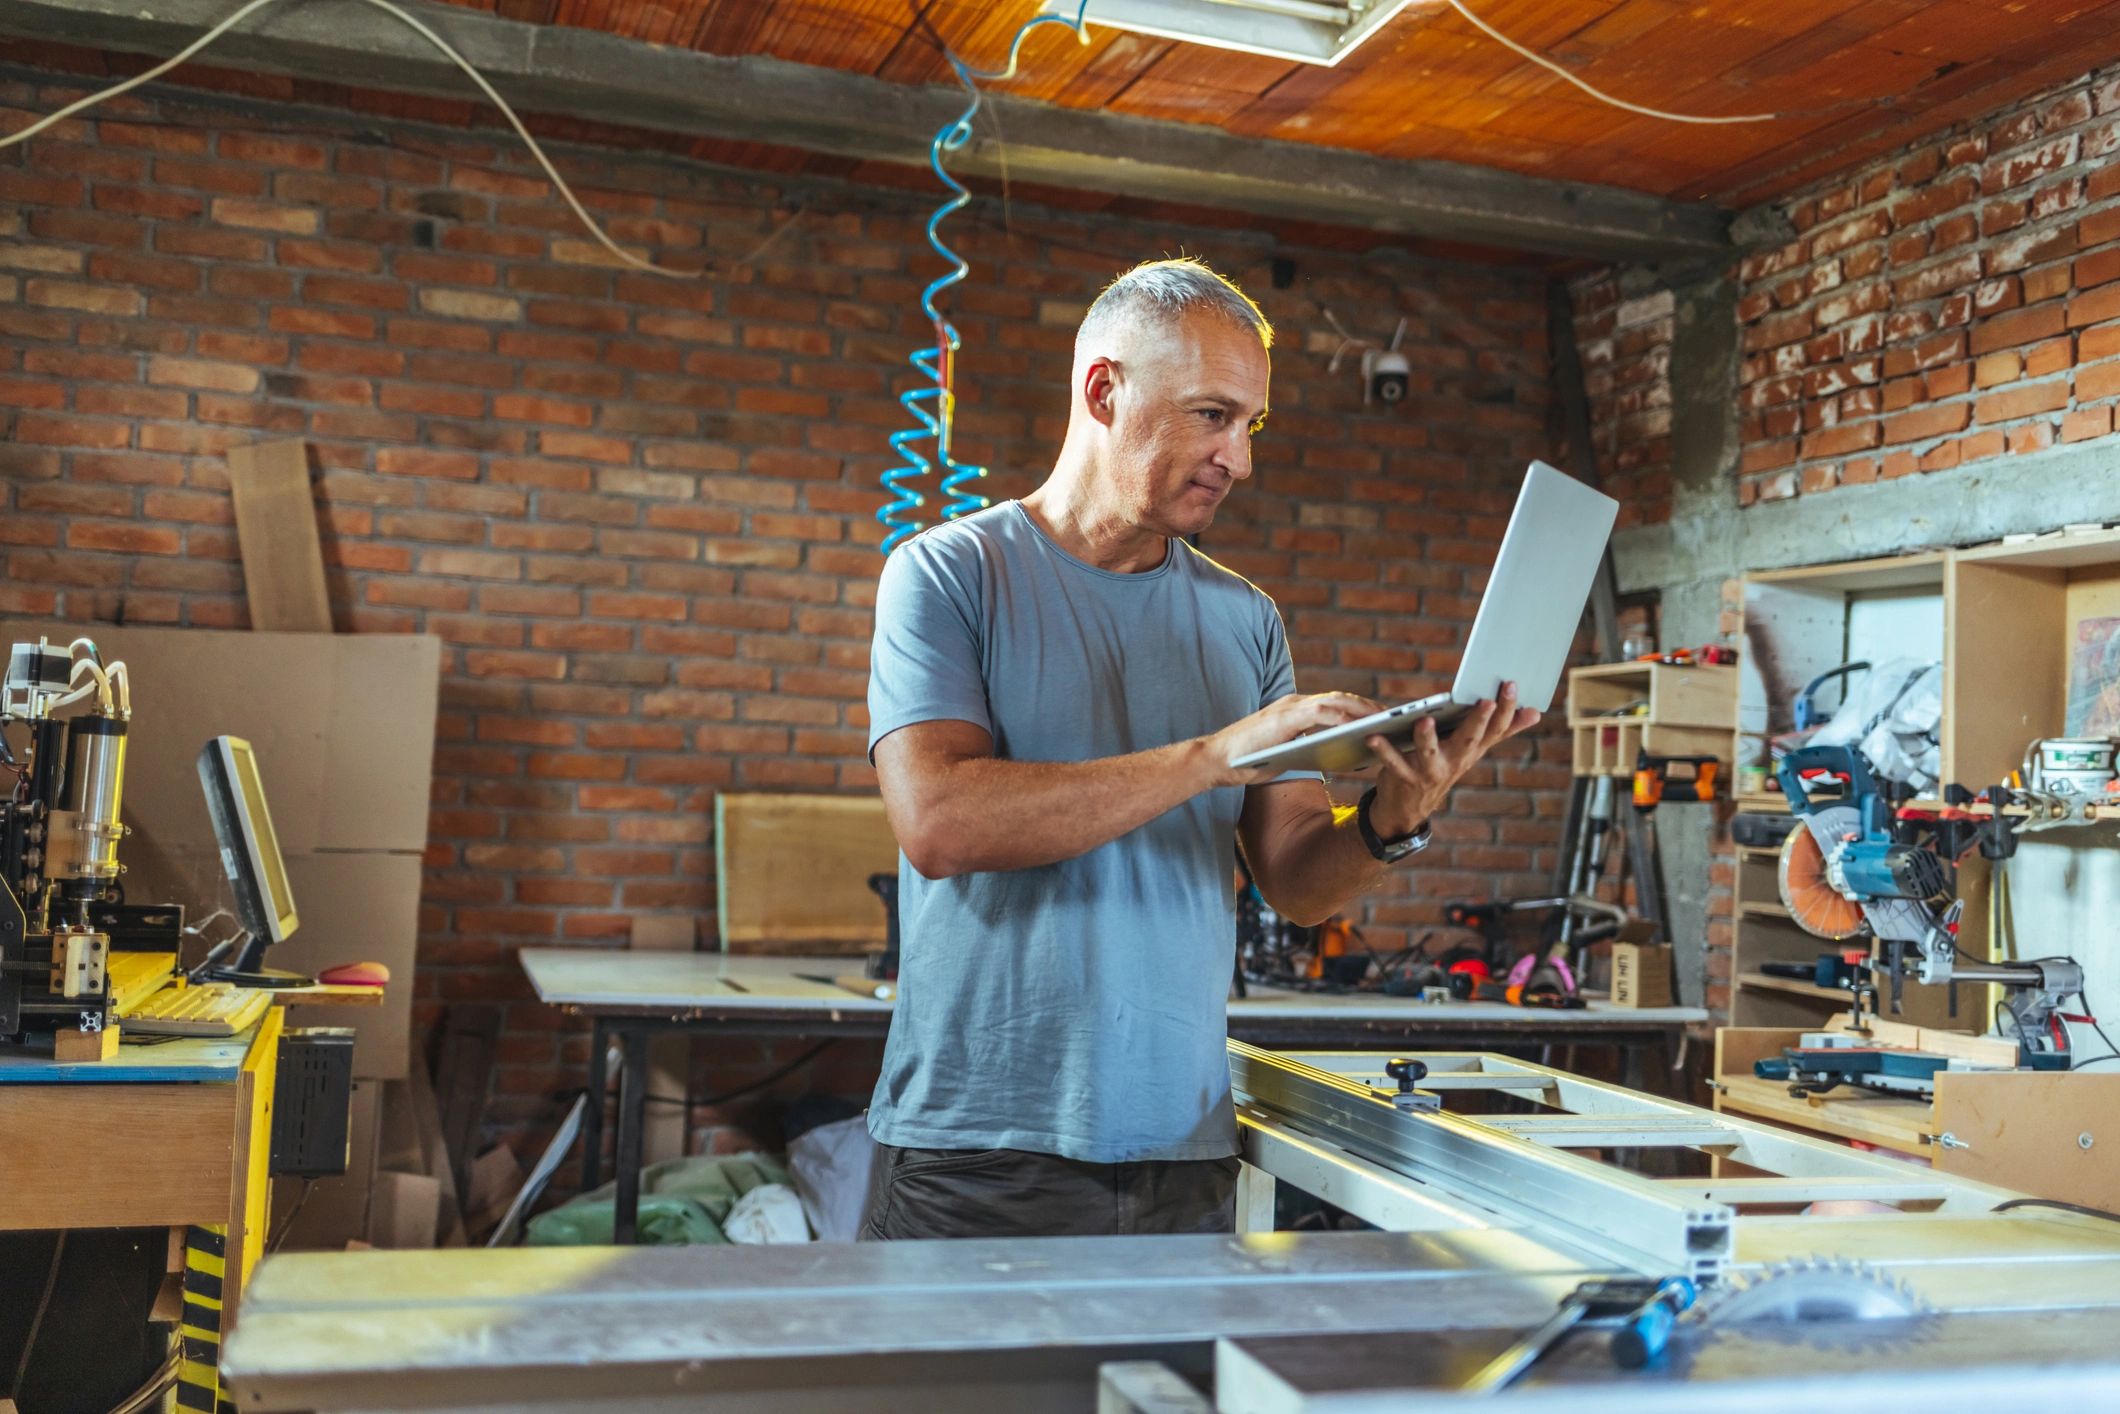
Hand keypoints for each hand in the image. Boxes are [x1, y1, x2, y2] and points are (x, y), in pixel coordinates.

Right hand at [1200, 692, 1383, 788]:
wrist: (1216, 760)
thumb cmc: (1249, 759)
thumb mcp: (1286, 751)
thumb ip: (1307, 745)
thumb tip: (1336, 755)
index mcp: (1296, 709)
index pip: (1336, 703)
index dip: (1361, 708)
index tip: (1382, 718)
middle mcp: (1295, 703)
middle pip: (1342, 699)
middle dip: (1369, 707)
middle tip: (1395, 717)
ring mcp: (1290, 708)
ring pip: (1336, 702)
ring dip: (1362, 710)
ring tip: (1385, 722)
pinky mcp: (1284, 718)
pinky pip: (1322, 715)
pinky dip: (1343, 720)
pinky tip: (1361, 730)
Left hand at [1365, 682, 1540, 837]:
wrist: (1411, 807)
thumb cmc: (1443, 765)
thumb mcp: (1473, 748)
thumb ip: (1501, 729)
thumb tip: (1535, 712)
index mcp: (1473, 749)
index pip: (1495, 728)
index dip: (1505, 708)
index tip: (1511, 685)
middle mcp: (1457, 760)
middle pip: (1471, 738)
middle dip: (1479, 720)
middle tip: (1485, 700)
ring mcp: (1432, 771)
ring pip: (1431, 753)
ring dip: (1427, 738)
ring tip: (1425, 720)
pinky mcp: (1405, 777)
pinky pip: (1393, 763)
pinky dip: (1383, 750)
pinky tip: (1374, 736)